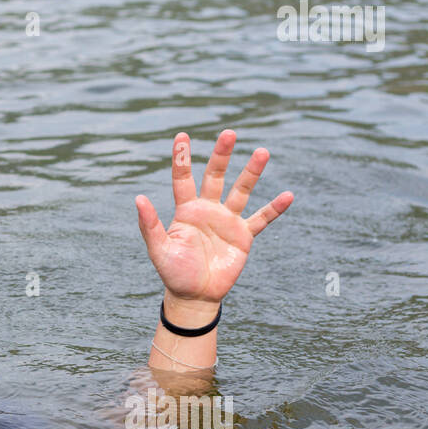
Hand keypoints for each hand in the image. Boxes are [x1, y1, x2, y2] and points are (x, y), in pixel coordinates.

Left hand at [135, 130, 291, 320]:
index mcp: (186, 210)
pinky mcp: (243, 236)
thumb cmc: (173, 272)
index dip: (182, 158)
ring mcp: (227, 221)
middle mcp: (208, 209)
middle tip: (229, 133)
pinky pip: (262, 219)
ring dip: (252, 172)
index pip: (183, 178)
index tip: (182, 136)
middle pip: (215, 176)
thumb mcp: (158, 249)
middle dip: (222, 155)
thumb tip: (138, 198)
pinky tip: (288, 195)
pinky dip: (275, 209)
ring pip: (241, 191)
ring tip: (262, 151)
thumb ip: (150, 224)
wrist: (194, 295)